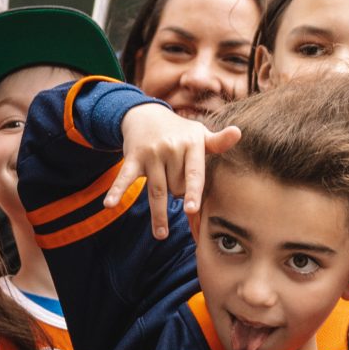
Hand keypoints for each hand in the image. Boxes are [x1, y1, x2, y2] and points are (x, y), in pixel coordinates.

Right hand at [106, 103, 240, 235]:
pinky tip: (110, 204)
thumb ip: (217, 142)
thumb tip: (238, 133)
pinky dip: (117, 191)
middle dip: (178, 194)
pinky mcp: (133, 158)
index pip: (193, 173)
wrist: (145, 115)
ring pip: (157, 190)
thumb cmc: (178, 131)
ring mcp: (151, 153)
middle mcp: (171, 147)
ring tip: (161, 234)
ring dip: (158, 214)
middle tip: (177, 185)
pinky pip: (126, 178)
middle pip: (176, 186)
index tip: (192, 209)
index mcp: (191, 144)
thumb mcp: (199, 134)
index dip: (192, 192)